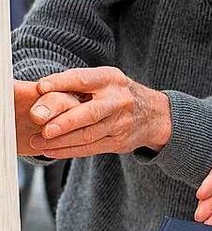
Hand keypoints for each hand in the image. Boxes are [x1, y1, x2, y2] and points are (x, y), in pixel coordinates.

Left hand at [27, 66, 171, 157]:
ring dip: (61, 140)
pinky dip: (69, 151)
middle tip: (42, 126)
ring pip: (88, 135)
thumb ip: (77, 84)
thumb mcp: (104, 80)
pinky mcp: (119, 142)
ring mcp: (121, 123)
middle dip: (65, 121)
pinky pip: (91, 148)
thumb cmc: (117, 94)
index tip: (41, 87)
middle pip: (90, 113)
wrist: (154, 114)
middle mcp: (118, 100)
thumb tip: (41, 91)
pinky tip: (50, 151)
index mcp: (111, 79)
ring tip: (37, 141)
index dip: (62, 82)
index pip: (84, 79)